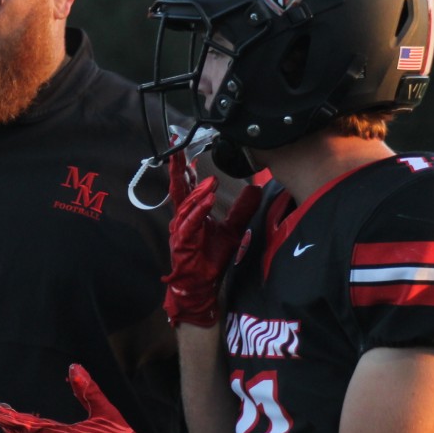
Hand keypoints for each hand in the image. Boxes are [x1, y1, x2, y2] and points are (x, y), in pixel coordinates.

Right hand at [163, 153, 261, 326]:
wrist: (201, 284)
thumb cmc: (210, 258)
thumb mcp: (233, 229)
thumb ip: (242, 209)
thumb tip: (256, 189)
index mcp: (191, 213)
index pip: (187, 185)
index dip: (185, 167)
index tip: (184, 148)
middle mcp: (182, 218)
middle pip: (178, 188)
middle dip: (177, 168)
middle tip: (178, 149)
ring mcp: (180, 230)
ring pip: (185, 205)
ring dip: (197, 192)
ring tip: (211, 180)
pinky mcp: (182, 243)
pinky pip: (189, 224)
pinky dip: (198, 211)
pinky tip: (207, 200)